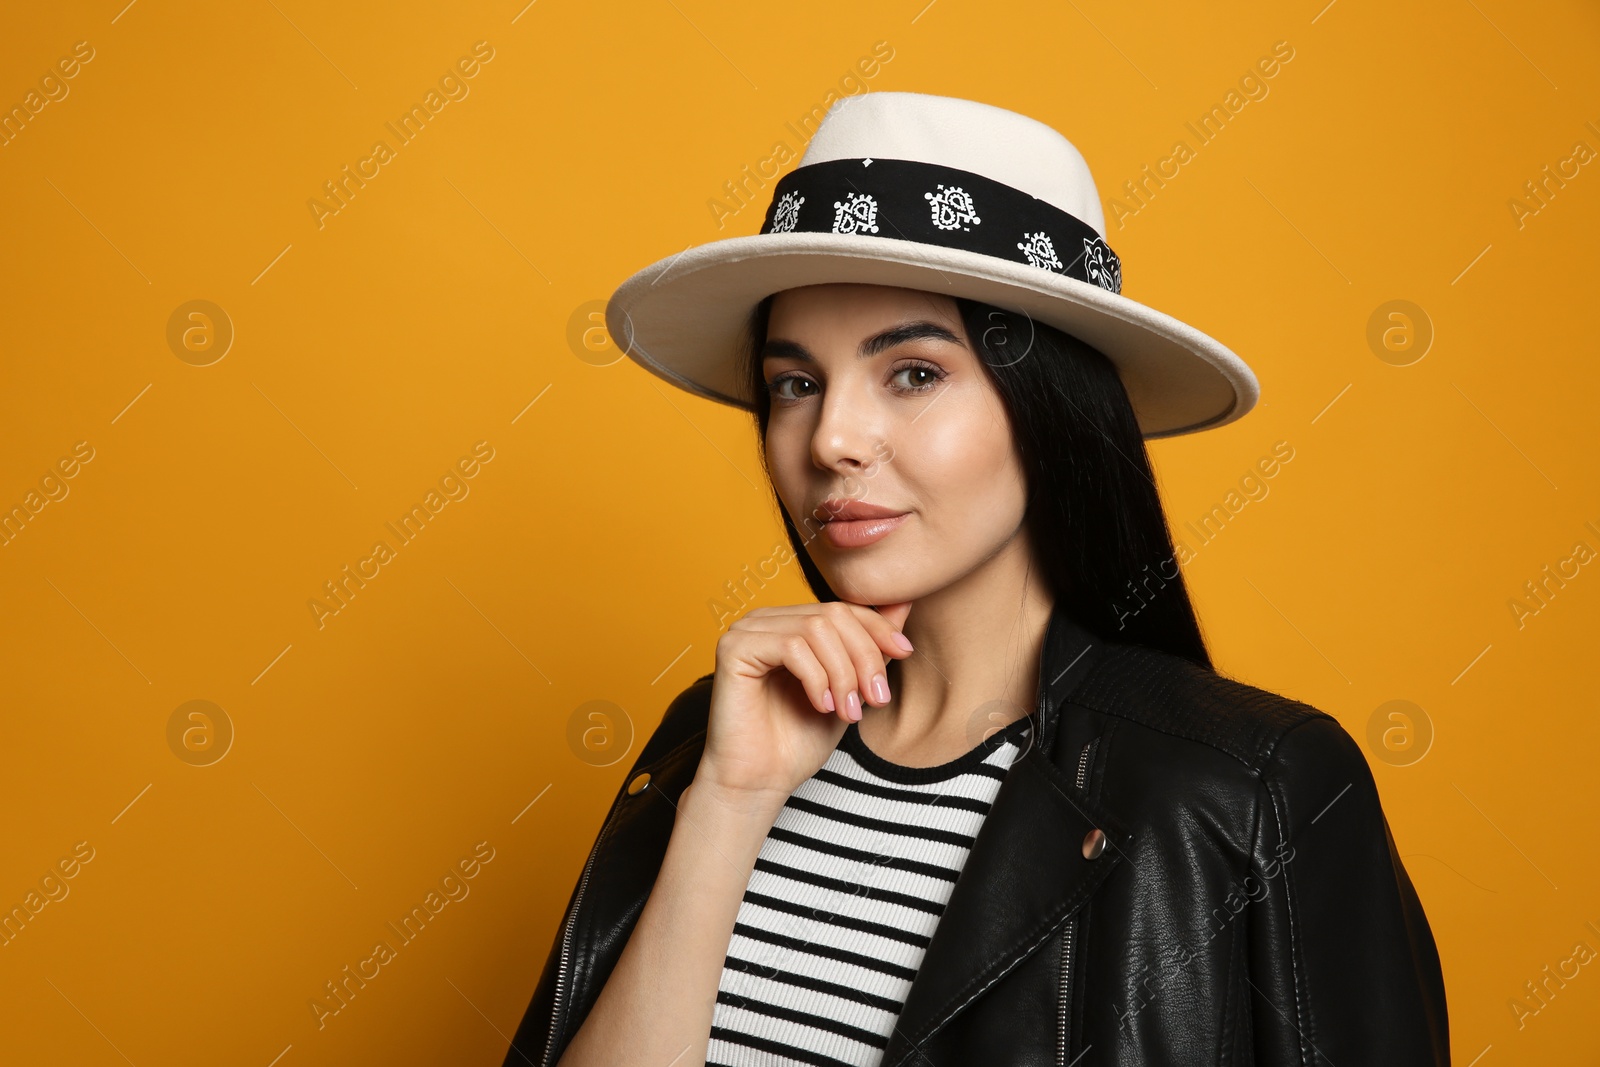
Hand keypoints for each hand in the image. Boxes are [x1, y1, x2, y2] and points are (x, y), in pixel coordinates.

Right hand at [696, 600, 914, 804]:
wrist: (761, 782)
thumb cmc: (799, 740)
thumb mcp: (850, 688)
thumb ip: (870, 646)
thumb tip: (904, 600)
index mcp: (791, 623)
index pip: (843, 608)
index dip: (879, 628)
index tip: (905, 653)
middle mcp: (767, 620)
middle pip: (833, 615)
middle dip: (864, 656)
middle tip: (876, 698)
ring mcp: (747, 631)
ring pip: (816, 629)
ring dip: (843, 673)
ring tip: (848, 711)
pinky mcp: (733, 648)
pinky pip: (791, 647)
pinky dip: (816, 677)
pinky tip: (820, 706)